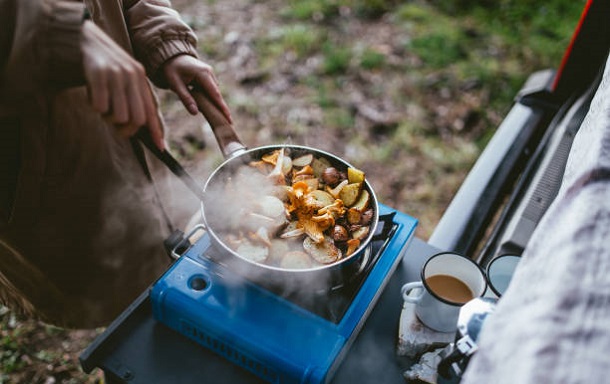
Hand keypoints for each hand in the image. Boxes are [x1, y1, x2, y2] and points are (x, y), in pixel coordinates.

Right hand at [81, 21, 163, 149]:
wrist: (80, 38)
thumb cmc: (102, 65)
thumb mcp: (122, 76)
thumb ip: (133, 96)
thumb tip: (141, 126)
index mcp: (140, 78)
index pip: (151, 110)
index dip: (156, 130)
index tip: (160, 147)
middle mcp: (132, 75)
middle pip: (137, 119)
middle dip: (125, 129)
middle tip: (112, 122)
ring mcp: (116, 74)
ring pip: (118, 116)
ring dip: (107, 117)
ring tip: (100, 104)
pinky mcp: (98, 74)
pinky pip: (99, 106)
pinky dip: (94, 106)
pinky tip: (90, 94)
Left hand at [162, 54, 232, 122]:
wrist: (172, 56)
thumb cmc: (172, 69)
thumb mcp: (175, 84)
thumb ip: (186, 98)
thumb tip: (195, 113)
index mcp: (203, 74)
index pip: (215, 94)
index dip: (222, 107)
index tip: (229, 118)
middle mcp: (210, 73)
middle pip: (217, 94)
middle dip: (221, 108)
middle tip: (227, 122)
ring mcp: (210, 73)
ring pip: (214, 92)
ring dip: (213, 102)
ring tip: (214, 115)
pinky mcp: (208, 75)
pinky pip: (211, 89)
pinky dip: (209, 97)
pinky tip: (204, 104)